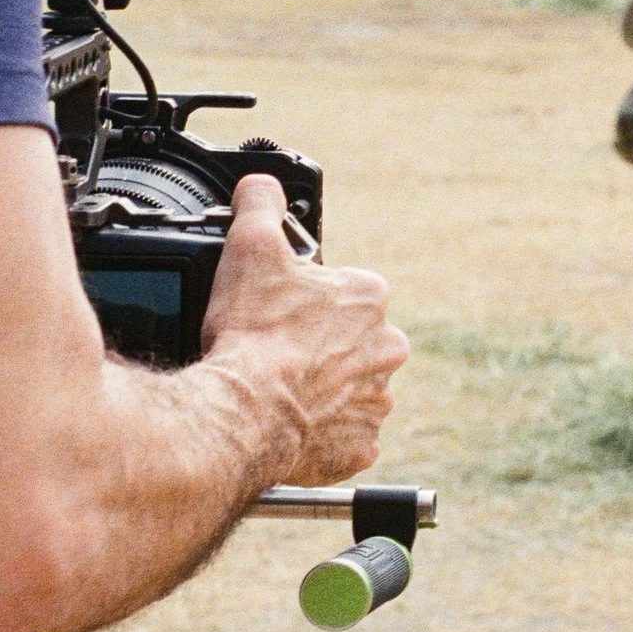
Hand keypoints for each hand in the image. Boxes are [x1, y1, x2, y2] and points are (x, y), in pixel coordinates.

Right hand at [202, 174, 408, 486]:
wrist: (244, 414)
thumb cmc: (252, 334)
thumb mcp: (251, 248)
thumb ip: (261, 205)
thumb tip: (262, 184)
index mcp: (370, 298)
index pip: (346, 291)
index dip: (308, 300)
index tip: (281, 313)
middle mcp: (388, 348)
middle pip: (352, 341)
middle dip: (321, 346)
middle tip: (278, 353)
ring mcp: (377, 400)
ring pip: (350, 388)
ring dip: (323, 389)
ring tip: (281, 389)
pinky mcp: (362, 447)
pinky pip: (345, 438)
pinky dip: (322, 435)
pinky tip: (293, 425)